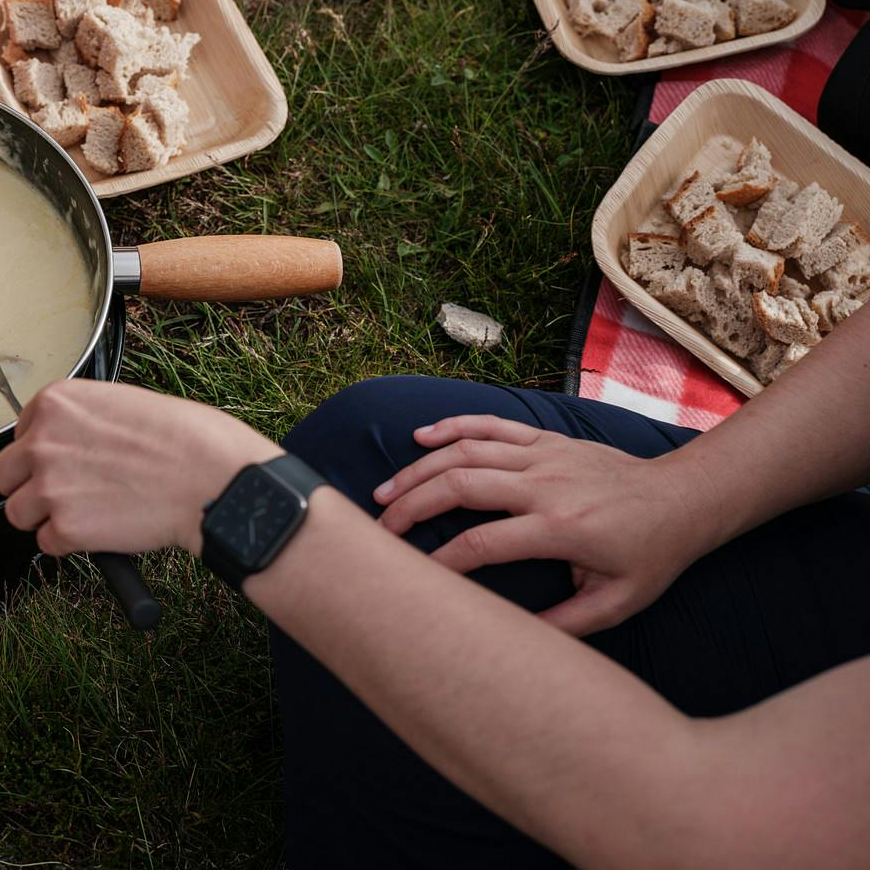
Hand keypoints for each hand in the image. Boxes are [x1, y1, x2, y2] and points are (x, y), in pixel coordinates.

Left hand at [0, 378, 272, 555]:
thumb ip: (79, 421)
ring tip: (88, 512)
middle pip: (3, 476)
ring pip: (19, 514)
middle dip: (28, 487)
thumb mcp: (120, 402)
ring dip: (47, 518)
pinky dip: (71, 544)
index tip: (67, 461)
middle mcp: (42, 441)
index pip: (18, 435)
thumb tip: (63, 442)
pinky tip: (103, 529)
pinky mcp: (65, 527)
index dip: (41, 453)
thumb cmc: (182, 438)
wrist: (210, 477)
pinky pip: (48, 544)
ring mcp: (49, 486)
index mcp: (55, 403)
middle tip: (64, 494)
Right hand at [375, 417, 717, 635]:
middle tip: (380, 529)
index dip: (443, 561)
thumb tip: (517, 640)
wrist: (683, 498)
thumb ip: (567, 623)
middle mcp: (545, 485)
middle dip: (411, 507)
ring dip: (418, 470)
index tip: (417, 579)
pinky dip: (451, 427)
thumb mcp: (619, 602)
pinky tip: (420, 437)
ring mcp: (543, 455)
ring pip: (465, 452)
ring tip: (384, 492)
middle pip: (460, 486)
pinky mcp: (545, 439)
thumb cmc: (650, 555)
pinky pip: (489, 424)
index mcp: (561, 528)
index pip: (484, 543)